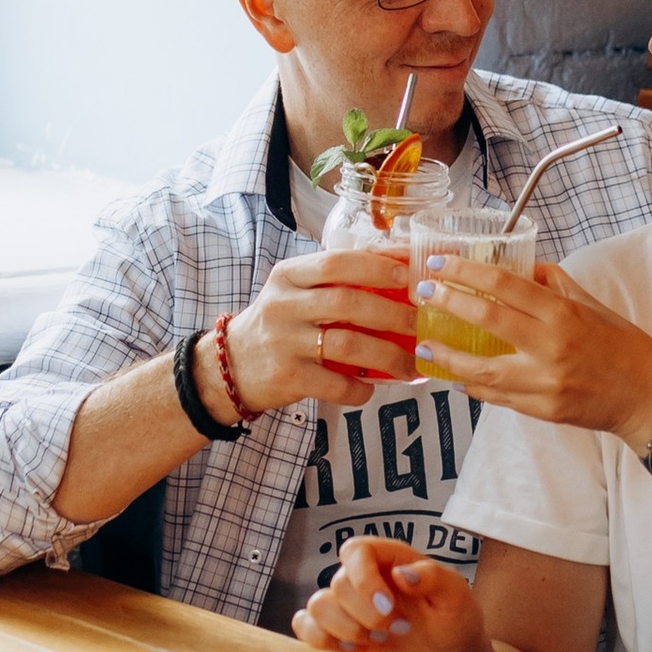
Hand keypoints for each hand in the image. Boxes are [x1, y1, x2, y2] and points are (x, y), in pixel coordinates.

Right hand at [224, 247, 418, 411]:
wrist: (231, 366)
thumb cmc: (279, 323)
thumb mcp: (296, 291)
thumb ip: (337, 279)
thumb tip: (400, 266)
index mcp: (288, 275)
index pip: (336, 262)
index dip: (376, 266)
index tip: (408, 273)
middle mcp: (283, 305)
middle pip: (347, 302)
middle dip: (392, 313)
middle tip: (420, 322)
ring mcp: (284, 342)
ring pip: (347, 345)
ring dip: (387, 355)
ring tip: (409, 364)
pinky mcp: (287, 377)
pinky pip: (335, 384)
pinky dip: (360, 388)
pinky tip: (371, 387)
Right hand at [291, 539, 489, 651]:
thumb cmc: (455, 620)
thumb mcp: (457, 595)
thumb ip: (433, 577)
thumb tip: (402, 574)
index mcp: (389, 560)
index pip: (355, 550)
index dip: (363, 577)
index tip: (387, 605)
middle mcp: (363, 580)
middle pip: (338, 584)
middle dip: (366, 613)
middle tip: (399, 628)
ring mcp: (348, 608)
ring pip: (318, 605)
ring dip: (346, 628)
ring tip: (378, 640)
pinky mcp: (337, 635)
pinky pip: (304, 626)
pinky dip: (317, 637)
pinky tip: (350, 648)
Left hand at [409, 250, 651, 444]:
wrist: (649, 399)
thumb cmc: (627, 349)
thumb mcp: (595, 306)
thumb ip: (557, 285)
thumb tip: (524, 268)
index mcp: (564, 315)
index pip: (505, 285)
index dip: (467, 272)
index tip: (442, 264)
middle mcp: (551, 348)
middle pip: (486, 321)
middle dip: (448, 303)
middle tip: (424, 293)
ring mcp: (545, 384)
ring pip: (481, 371)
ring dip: (448, 358)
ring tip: (426, 345)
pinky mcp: (542, 411)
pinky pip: (497, 397)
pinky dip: (474, 385)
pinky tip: (457, 376)